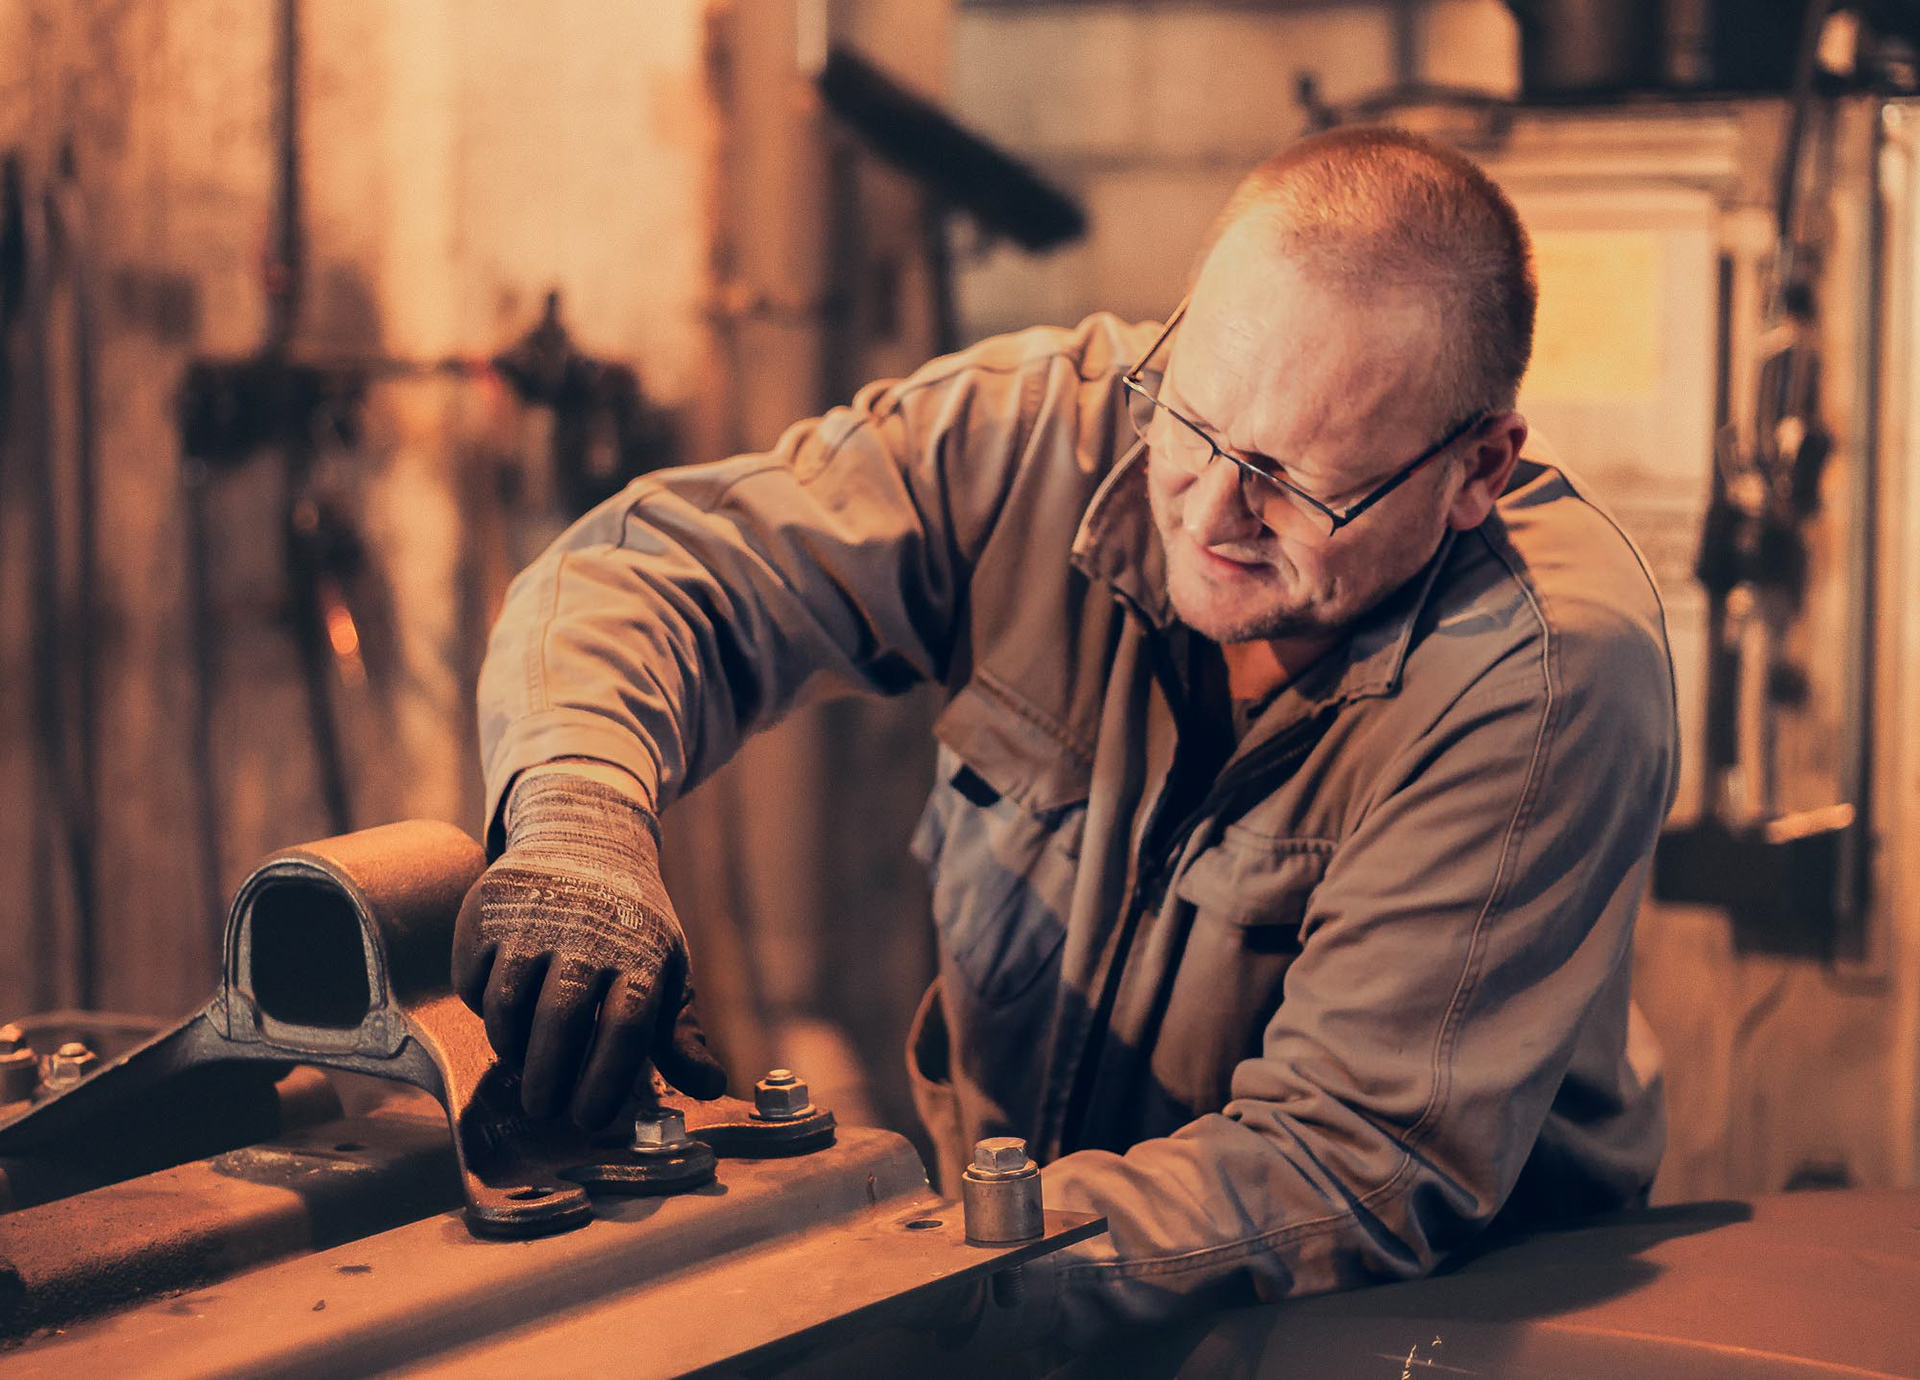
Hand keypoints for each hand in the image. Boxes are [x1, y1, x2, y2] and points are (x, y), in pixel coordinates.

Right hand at [453, 771, 726, 1124]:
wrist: (584, 841)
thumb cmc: (631, 925)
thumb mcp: (666, 968)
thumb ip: (680, 1034)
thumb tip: (710, 1088)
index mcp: (640, 952)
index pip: (627, 1027)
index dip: (605, 1080)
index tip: (589, 1118)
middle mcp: (586, 932)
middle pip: (561, 1020)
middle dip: (549, 1079)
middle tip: (544, 1111)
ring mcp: (531, 919)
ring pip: (508, 1006)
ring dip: (512, 1050)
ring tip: (525, 1067)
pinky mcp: (485, 912)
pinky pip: (473, 982)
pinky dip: (483, 1010)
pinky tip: (505, 1016)